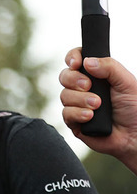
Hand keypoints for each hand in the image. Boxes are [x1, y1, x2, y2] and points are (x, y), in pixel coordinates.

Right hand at [59, 48, 136, 173]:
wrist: (134, 135)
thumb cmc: (134, 108)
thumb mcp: (127, 82)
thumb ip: (110, 67)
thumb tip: (86, 61)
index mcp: (96, 75)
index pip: (76, 60)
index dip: (72, 58)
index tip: (76, 63)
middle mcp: (83, 88)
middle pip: (64, 76)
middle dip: (74, 79)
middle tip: (88, 85)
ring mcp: (76, 104)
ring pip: (64, 95)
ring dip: (81, 99)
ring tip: (98, 105)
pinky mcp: (73, 121)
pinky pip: (66, 113)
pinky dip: (78, 113)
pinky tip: (90, 117)